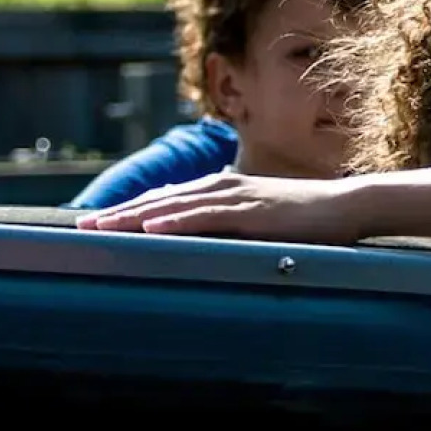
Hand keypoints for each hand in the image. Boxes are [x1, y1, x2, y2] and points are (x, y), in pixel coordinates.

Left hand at [74, 172, 367, 242]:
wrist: (348, 205)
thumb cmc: (309, 218)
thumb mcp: (263, 220)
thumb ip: (234, 226)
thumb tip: (207, 243)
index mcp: (226, 189)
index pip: (168, 198)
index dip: (132, 209)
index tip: (99, 222)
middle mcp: (226, 187)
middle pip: (162, 198)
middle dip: (121, 212)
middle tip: (81, 225)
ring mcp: (239, 197)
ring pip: (176, 205)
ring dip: (136, 215)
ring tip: (102, 226)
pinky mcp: (253, 212)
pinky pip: (207, 216)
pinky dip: (176, 219)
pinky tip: (151, 226)